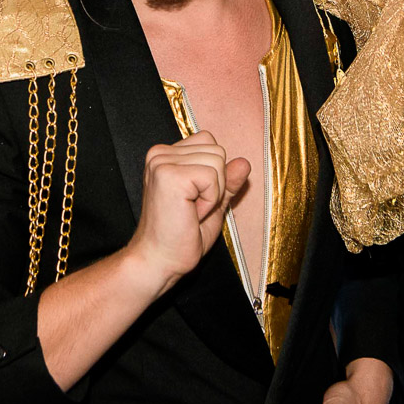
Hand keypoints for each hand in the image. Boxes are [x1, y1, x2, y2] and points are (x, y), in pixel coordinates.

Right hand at [123, 131, 250, 297]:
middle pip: (216, 150)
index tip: (193, 200)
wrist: (158, 261)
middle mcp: (159, 154)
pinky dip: (210, 200)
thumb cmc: (180, 237)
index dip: (213, 174)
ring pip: (217, 161)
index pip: (209, 142)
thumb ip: (227, 182)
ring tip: (190, 211)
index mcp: (165, 156)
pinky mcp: (169, 175)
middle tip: (192, 209)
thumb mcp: (212, 204)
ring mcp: (162, 162)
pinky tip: (191, 213)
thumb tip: (244, 162)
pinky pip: (212, 176)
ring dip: (213, 193)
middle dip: (216, 184)